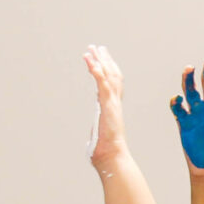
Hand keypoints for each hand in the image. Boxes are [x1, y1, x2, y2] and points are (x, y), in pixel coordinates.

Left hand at [84, 45, 132, 165]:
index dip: (110, 71)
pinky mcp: (107, 103)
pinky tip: (89, 59)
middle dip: (105, 60)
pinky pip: (101, 81)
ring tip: (92, 49)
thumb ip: (97, 136)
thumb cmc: (105, 151)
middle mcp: (114, 102)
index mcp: (113, 108)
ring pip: (108, 75)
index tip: (104, 60)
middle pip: (113, 75)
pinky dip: (95, 68)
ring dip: (100, 60)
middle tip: (98, 47)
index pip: (114, 84)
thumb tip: (93, 147)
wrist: (112, 156)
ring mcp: (112, 102)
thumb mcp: (100, 138)